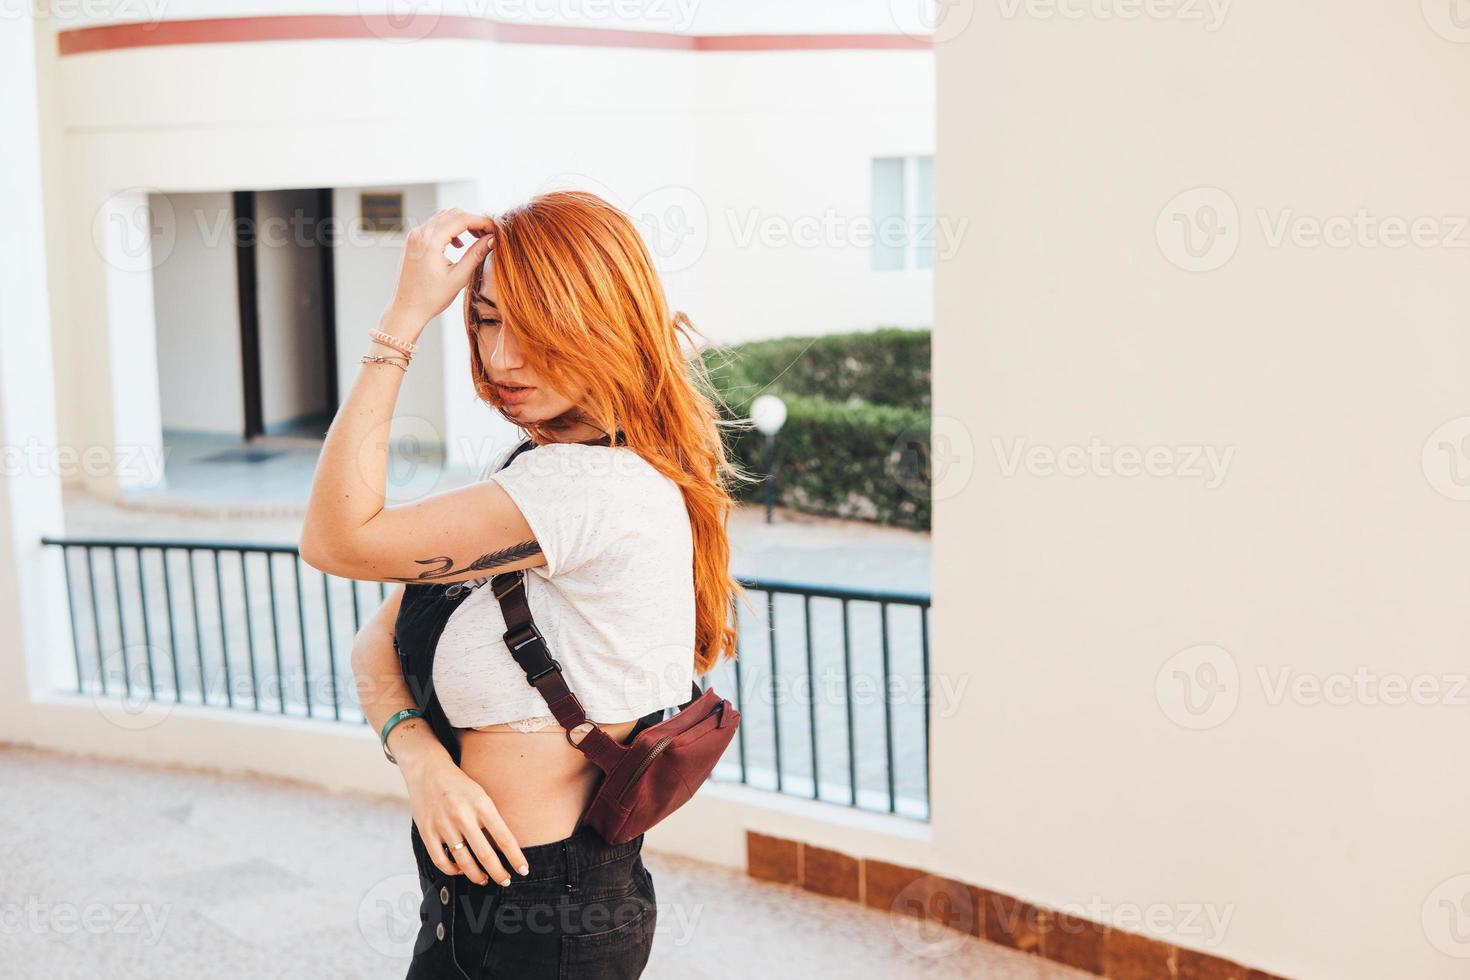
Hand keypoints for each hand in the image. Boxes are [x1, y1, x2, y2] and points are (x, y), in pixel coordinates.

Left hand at [383, 208, 495, 334]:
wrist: (407, 308)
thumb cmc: (431, 298)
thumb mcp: (459, 277)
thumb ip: (476, 255)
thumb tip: (492, 239)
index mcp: (430, 242)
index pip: (461, 219)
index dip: (481, 221)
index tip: (495, 228)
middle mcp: (419, 234)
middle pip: (452, 213)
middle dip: (473, 220)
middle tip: (489, 233)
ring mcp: (414, 236)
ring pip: (443, 217)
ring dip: (462, 223)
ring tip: (477, 238)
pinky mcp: (413, 240)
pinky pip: (434, 225)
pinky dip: (450, 229)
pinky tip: (458, 244)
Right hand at [402, 752, 527, 885]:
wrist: (427, 769)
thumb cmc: (459, 784)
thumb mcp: (481, 794)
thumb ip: (491, 818)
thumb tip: (505, 847)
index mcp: (482, 804)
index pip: (504, 837)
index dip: (515, 858)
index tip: (524, 870)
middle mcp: (463, 816)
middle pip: (485, 855)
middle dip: (498, 873)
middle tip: (506, 881)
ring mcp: (443, 825)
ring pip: (464, 862)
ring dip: (477, 875)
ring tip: (484, 879)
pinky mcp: (427, 832)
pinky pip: (441, 861)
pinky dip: (452, 870)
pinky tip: (460, 870)